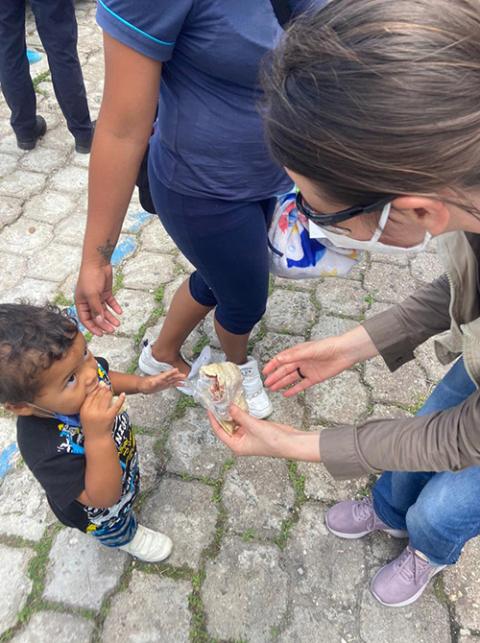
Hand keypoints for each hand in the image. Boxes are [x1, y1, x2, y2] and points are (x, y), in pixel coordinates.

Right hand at [75, 263, 121, 335]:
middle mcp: (88, 301)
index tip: (101, 334)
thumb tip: (99, 321)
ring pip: (104, 311)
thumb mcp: (92, 295)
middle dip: (104, 324)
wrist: (97, 262)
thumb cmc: (90, 277)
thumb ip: (96, 309)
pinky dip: (115, 307)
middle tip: (112, 330)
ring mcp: (97, 297)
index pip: (85, 319)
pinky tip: (120, 312)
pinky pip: (110, 302)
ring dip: (110, 317)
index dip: (92, 327)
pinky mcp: (105, 292)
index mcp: (81, 302)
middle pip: (96, 316)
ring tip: (117, 324)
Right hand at [80, 383, 124, 438]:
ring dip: (109, 392)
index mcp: (84, 410)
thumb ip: (89, 402)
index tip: (99, 384)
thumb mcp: (85, 414)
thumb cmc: (91, 425)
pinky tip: (123, 394)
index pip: (90, 395)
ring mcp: (101, 414)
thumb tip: (97, 387)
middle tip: (106, 385)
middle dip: (103, 389)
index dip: (95, 388)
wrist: (97, 438)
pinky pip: (116, 405)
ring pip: (106, 398)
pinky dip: (121, 399)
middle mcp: (91, 411)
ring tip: (110, 390)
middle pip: (99, 395)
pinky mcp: (110, 416)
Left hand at [136, 369, 184, 393]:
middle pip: (172, 377)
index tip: (177, 370)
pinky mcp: (164, 385)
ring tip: (185, 379)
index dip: (171, 372)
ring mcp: (164, 382)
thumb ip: (151, 383)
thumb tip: (154, 382)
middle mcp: (163, 379)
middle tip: (184, 376)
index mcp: (159, 378)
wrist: (142, 385)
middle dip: (178, 376)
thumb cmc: (144, 384)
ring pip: (173, 380)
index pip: (166, 374)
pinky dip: (177, 384)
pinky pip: (172, 384)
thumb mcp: (147, 384)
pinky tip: (181, 385)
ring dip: (179, 379)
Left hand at [208, 404, 318, 459]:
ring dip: (232, 412)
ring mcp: (247, 435)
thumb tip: (228, 407)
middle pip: (226, 426)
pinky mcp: (254, 429)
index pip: (219, 431)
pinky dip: (241, 412)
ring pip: (235, 422)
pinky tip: (238, 404)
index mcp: (236, 446)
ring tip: (226, 400)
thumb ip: (240, 416)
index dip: (213, 419)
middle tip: (218, 401)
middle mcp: (240, 441)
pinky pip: (243, 419)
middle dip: (222, 414)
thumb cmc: (273, 442)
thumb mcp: (253, 426)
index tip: (210, 408)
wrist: (290, 442)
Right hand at [263, 326, 377, 396]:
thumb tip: (279, 359)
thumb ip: (293, 356)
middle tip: (267, 384)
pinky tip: (286, 394)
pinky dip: (294, 390)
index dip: (272, 365)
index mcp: (298, 352)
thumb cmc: (327, 347)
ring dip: (282, 383)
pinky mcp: (315, 378)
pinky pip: (302, 385)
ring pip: (291, 378)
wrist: (344, 352)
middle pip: (285, 370)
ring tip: (273, 389)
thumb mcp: (308, 350)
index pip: (281, 359)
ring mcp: (307, 370)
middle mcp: (301, 361)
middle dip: (275, 377)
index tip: (265, 372)